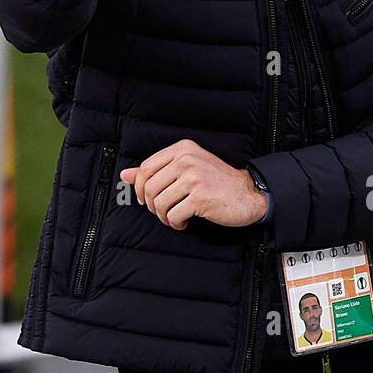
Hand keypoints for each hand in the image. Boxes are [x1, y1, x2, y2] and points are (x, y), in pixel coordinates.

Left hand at [120, 139, 267, 230]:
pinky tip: (184, 222)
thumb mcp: (187, 168)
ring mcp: (193, 178)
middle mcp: (187, 160)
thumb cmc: (217, 182)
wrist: (248, 194)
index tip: (144, 199)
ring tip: (174, 218)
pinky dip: (175, 223)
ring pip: (159, 203)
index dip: (139, 188)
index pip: (145, 168)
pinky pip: (173, 215)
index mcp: (182, 149)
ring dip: (164, 217)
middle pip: (149, 188)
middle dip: (152, 206)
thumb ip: (156, 170)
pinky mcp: (200, 198)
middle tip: (163, 212)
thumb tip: (124, 174)